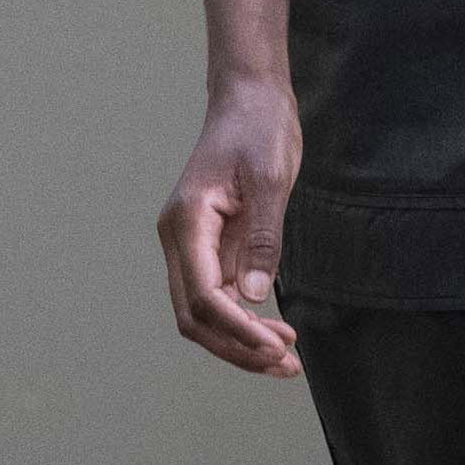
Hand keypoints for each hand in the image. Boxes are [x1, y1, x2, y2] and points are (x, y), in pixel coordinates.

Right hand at [159, 76, 303, 375]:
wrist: (249, 99)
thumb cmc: (259, 129)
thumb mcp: (272, 180)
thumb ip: (263, 239)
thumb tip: (251, 296)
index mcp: (187, 220)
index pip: (202, 295)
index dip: (236, 330)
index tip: (275, 348)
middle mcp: (179, 238)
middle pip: (194, 316)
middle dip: (236, 348)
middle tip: (286, 366)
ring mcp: (191, 244)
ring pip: (203, 313)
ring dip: (239, 342)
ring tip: (285, 360)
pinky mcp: (209, 247)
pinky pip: (217, 297)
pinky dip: (243, 322)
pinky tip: (274, 333)